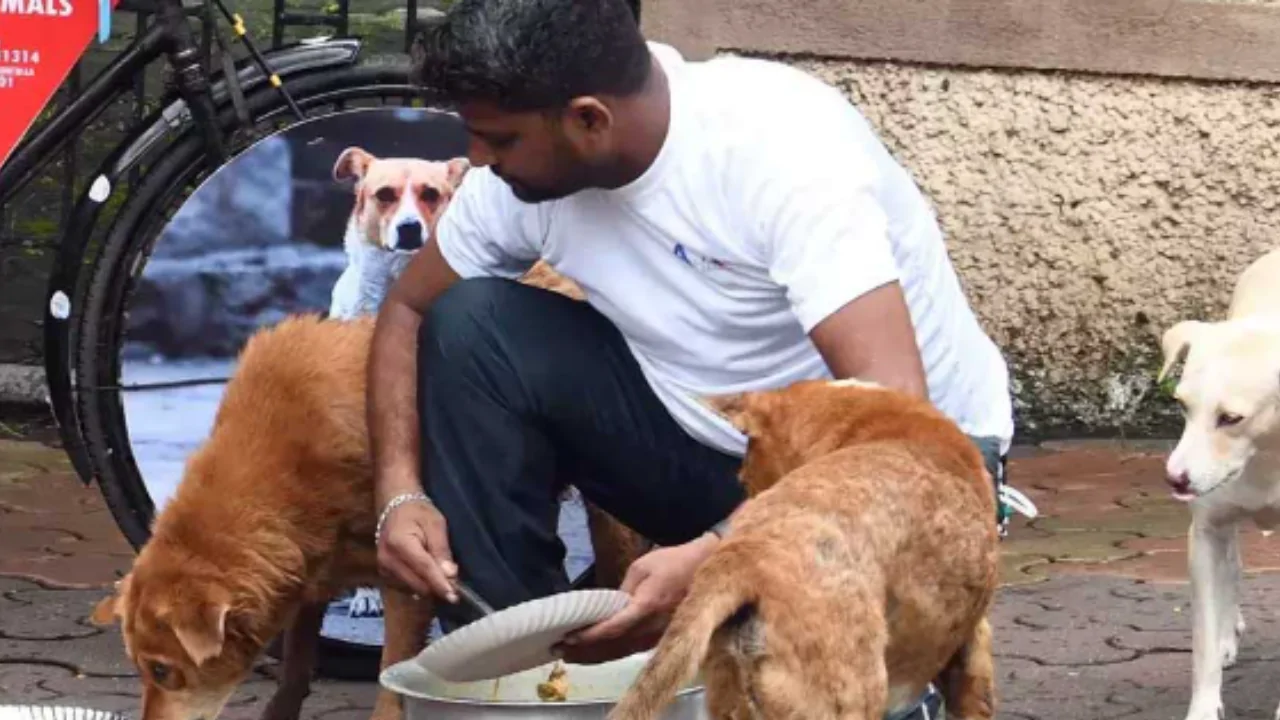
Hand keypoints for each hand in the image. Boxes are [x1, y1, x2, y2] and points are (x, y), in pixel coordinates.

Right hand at [377, 496, 458, 602]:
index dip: (440, 584)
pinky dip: (420, 582)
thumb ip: (441, 549)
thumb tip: (450, 574)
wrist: (394, 506)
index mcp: (400, 543)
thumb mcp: (436, 523)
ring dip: (429, 585)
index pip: (423, 569)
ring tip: (439, 569)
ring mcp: (384, 568)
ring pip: (413, 587)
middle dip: (437, 586)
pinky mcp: (385, 573)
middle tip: (454, 581)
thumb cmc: (417, 511)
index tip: (454, 597)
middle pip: (417, 583)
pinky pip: (407, 585)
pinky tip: (427, 571)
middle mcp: (387, 559)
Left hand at [557, 533, 717, 663]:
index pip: (613, 628)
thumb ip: (623, 590)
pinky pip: (633, 649)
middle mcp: (652, 626)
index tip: (568, 636)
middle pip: (614, 645)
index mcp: (646, 606)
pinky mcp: (662, 636)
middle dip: (586, 649)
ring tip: (572, 655)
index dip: (589, 635)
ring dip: (596, 655)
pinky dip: (613, 652)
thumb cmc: (673, 562)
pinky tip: (597, 652)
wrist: (706, 568)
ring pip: (622, 651)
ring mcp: (658, 634)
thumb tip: (610, 607)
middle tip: (560, 649)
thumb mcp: (642, 567)